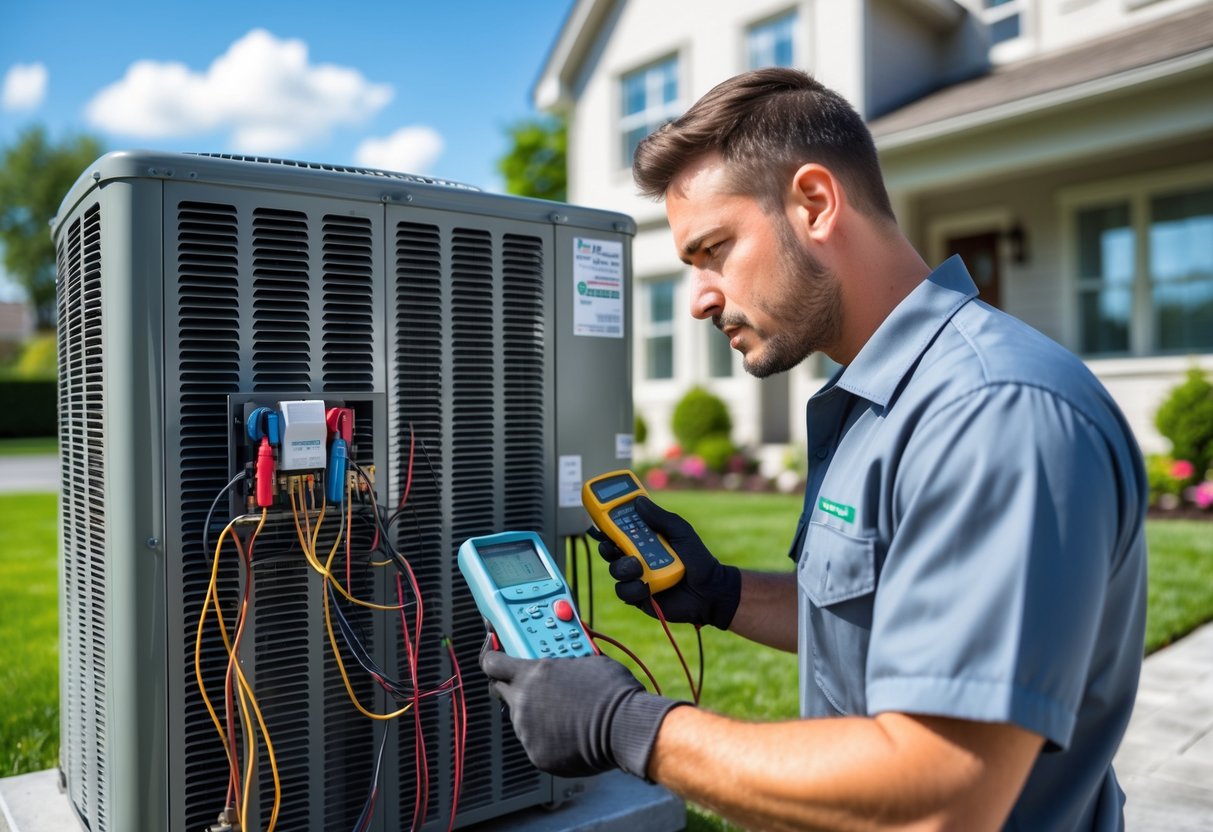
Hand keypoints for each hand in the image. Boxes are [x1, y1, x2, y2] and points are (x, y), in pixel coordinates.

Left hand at [480, 649, 683, 778]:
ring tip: (564, 711)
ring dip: (534, 713)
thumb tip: (561, 656)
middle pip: (500, 690)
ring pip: (520, 718)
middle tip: (531, 684)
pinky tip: (568, 731)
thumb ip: (562, 660)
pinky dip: (546, 736)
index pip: (492, 663)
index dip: (493, 659)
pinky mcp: (537, 754)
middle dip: (512, 685)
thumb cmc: (610, 691)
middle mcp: (523, 702)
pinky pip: (535, 741)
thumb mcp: (586, 660)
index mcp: (532, 673)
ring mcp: (527, 731)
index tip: (497, 657)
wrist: (624, 727)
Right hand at [594, 496, 740, 629]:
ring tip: (638, 568)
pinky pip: (624, 592)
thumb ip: (660, 517)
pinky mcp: (639, 596)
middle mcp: (637, 557)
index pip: (620, 530)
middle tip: (613, 546)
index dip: (607, 525)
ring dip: (622, 568)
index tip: (600, 520)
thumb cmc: (697, 559)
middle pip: (610, 550)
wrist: (709, 591)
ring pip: (614, 571)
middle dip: (607, 547)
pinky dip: (632, 588)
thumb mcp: (680, 532)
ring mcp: (637, 577)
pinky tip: (646, 587)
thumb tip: (639, 501)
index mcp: (645, 540)